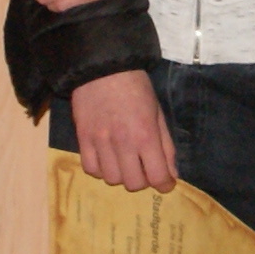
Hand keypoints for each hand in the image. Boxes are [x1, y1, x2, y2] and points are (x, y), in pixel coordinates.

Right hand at [67, 68, 177, 190]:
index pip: (158, 177)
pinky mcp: (82, 138)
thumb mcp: (158, 113)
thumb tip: (171, 173)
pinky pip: (90, 168)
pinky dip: (100, 169)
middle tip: (143, 169)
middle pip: (133, 184)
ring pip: (111, 179)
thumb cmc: (136, 88)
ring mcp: (100, 142)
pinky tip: (106, 158)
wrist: (103, 68)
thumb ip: (166, 146)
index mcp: (146, 136)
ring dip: (120, 175)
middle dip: (142, 181)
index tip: (165, 183)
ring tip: (123, 162)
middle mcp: (123, 143)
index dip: (164, 185)